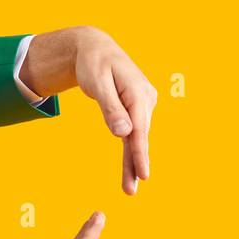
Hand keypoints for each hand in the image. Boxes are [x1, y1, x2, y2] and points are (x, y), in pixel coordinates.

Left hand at [20, 26, 157, 194]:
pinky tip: (131, 167)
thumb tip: (124, 133)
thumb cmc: (93, 63)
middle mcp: (145, 98)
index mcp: (137, 92)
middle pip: (139, 136)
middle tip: (131, 191)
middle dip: (136, 163)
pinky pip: (133, 131)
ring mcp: (142, 103)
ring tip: (129, 187)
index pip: (139, 128)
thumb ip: (111, 108)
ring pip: (137, 136)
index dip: (140, 153)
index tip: (143, 174)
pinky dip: (131, 148)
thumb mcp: (97, 83)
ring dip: (133, 160)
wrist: (94, 47)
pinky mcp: (137, 107)